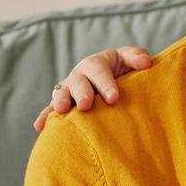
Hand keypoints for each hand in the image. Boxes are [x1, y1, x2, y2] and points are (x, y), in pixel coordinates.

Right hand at [33, 47, 154, 130]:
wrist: (109, 84)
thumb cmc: (121, 72)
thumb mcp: (128, 60)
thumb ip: (135, 57)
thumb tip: (145, 62)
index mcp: (96, 64)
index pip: (99, 71)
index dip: (105, 83)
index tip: (113, 98)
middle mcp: (79, 76)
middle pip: (77, 82)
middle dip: (81, 93)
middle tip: (86, 105)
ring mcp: (68, 91)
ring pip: (61, 94)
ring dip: (59, 102)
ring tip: (61, 111)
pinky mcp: (62, 106)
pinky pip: (50, 110)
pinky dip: (44, 117)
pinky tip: (40, 127)